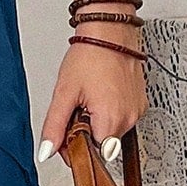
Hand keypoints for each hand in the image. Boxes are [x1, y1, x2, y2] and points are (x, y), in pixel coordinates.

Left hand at [37, 21, 146, 165]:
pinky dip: (108, 112)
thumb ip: (54, 126)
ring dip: (97, 121)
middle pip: (102, 144)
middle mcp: (129, 118)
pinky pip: (121, 118)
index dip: (76, 146)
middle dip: (85, 131)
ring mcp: (137, 111)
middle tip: (77, 107)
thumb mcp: (64, 92)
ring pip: (111, 131)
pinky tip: (101, 93)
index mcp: (111, 119)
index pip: (93, 154)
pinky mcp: (140, 103)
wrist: (109, 31)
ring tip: (90, 97)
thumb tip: (46, 151)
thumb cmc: (90, 54)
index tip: (67, 130)